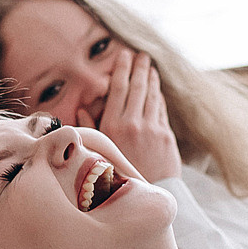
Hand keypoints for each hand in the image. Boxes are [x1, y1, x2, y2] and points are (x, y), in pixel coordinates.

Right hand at [94, 49, 181, 182]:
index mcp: (112, 126)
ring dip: (151, 79)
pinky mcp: (166, 136)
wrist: (142, 194)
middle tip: (140, 54)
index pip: (118, 89)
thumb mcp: (96, 151)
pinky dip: (159, 97)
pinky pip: (161, 110)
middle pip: (137, 87)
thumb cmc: (112, 176)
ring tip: (149, 67)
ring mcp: (152, 129)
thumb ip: (89, 128)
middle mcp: (133, 124)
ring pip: (152, 96)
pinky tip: (157, 89)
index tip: (123, 55)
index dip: (121, 69)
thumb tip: (81, 110)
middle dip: (138, 68)